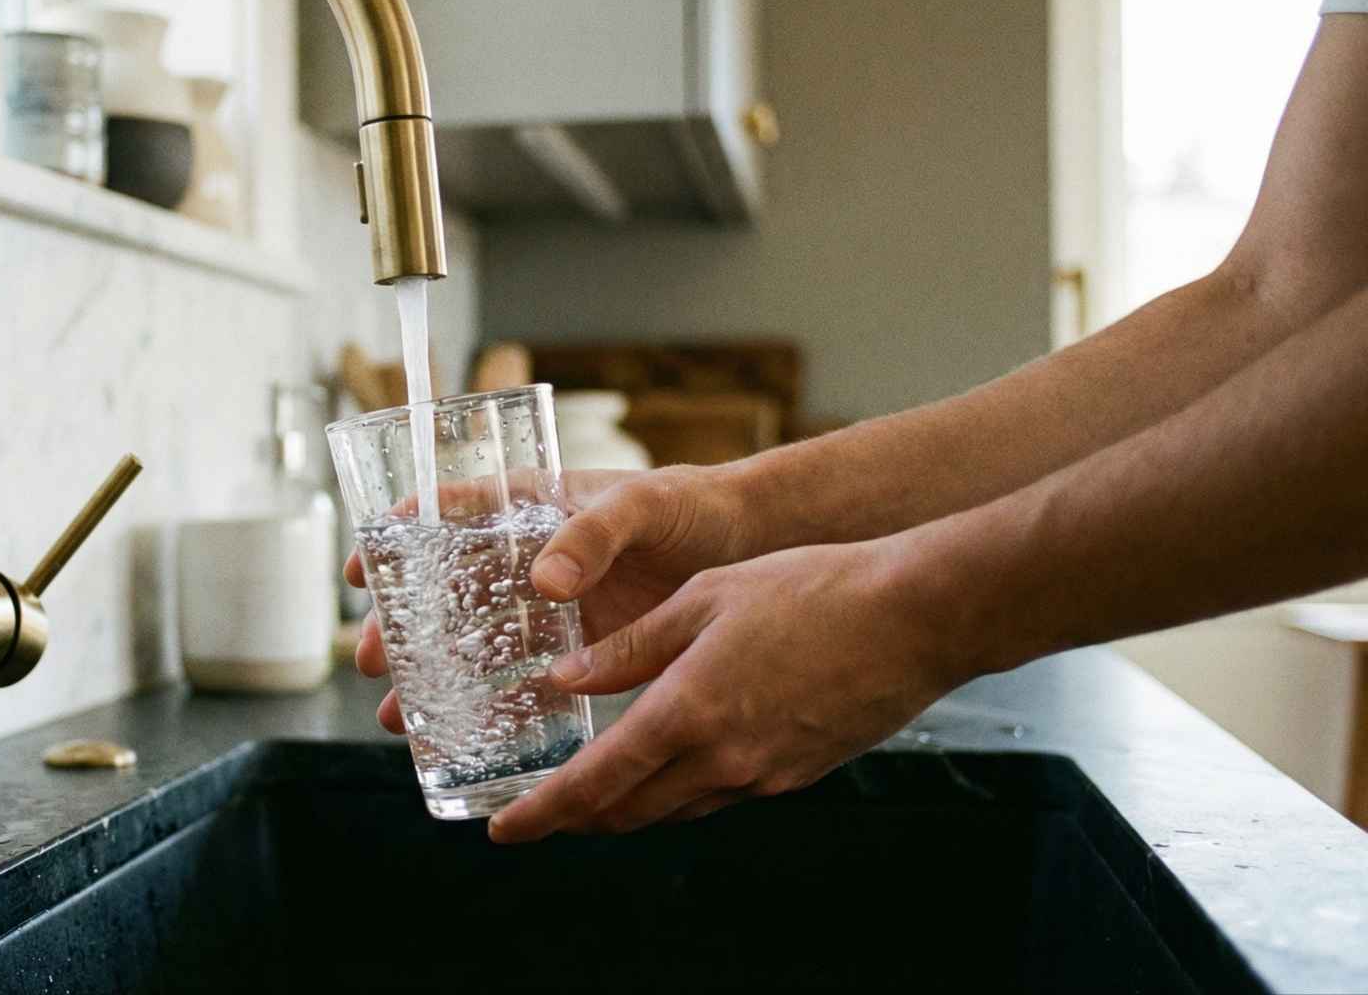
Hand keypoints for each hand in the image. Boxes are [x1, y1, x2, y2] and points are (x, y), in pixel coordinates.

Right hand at [348, 464, 762, 731]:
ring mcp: (554, 607)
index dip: (397, 540)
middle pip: (448, 592)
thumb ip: (592, 536)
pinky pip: (527, 679)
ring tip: (398, 717)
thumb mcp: (641, 506)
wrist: (753, 547)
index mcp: (533, 506)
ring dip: (437, 678)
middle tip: (371, 662)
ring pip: (478, 643)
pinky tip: (470, 734)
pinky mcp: (583, 649)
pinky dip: (495, 705)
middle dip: (404, 629)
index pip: (449, 513)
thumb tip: (544, 582)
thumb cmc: (693, 505)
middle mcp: (532, 557)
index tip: (361, 570)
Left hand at [486, 539, 961, 841]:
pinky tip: (672, 760)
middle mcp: (721, 760)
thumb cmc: (812, 589)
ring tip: (594, 791)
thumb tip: (566, 680)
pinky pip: (718, 794)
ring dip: (627, 807)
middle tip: (538, 814)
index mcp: (687, 713)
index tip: (502, 831)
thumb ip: (630, 646)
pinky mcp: (796, 773)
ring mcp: (763, 775)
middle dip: (576, 819)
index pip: (594, 785)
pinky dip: (679, 788)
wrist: (916, 617)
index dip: (541, 815)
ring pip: (673, 808)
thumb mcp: (704, 599)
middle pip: (627, 812)